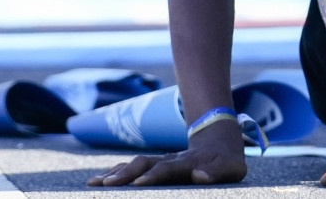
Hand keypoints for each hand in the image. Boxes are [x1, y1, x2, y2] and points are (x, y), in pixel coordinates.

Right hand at [86, 126, 245, 186]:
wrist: (219, 141)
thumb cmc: (227, 162)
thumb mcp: (232, 168)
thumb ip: (217, 171)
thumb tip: (199, 175)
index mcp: (188, 162)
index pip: (167, 168)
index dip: (154, 175)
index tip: (139, 184)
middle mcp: (170, 160)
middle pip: (143, 164)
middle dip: (125, 174)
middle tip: (106, 185)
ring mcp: (160, 161)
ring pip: (133, 164)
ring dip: (114, 173)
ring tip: (93, 183)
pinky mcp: (153, 165)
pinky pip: (130, 168)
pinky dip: (113, 173)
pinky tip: (96, 181)